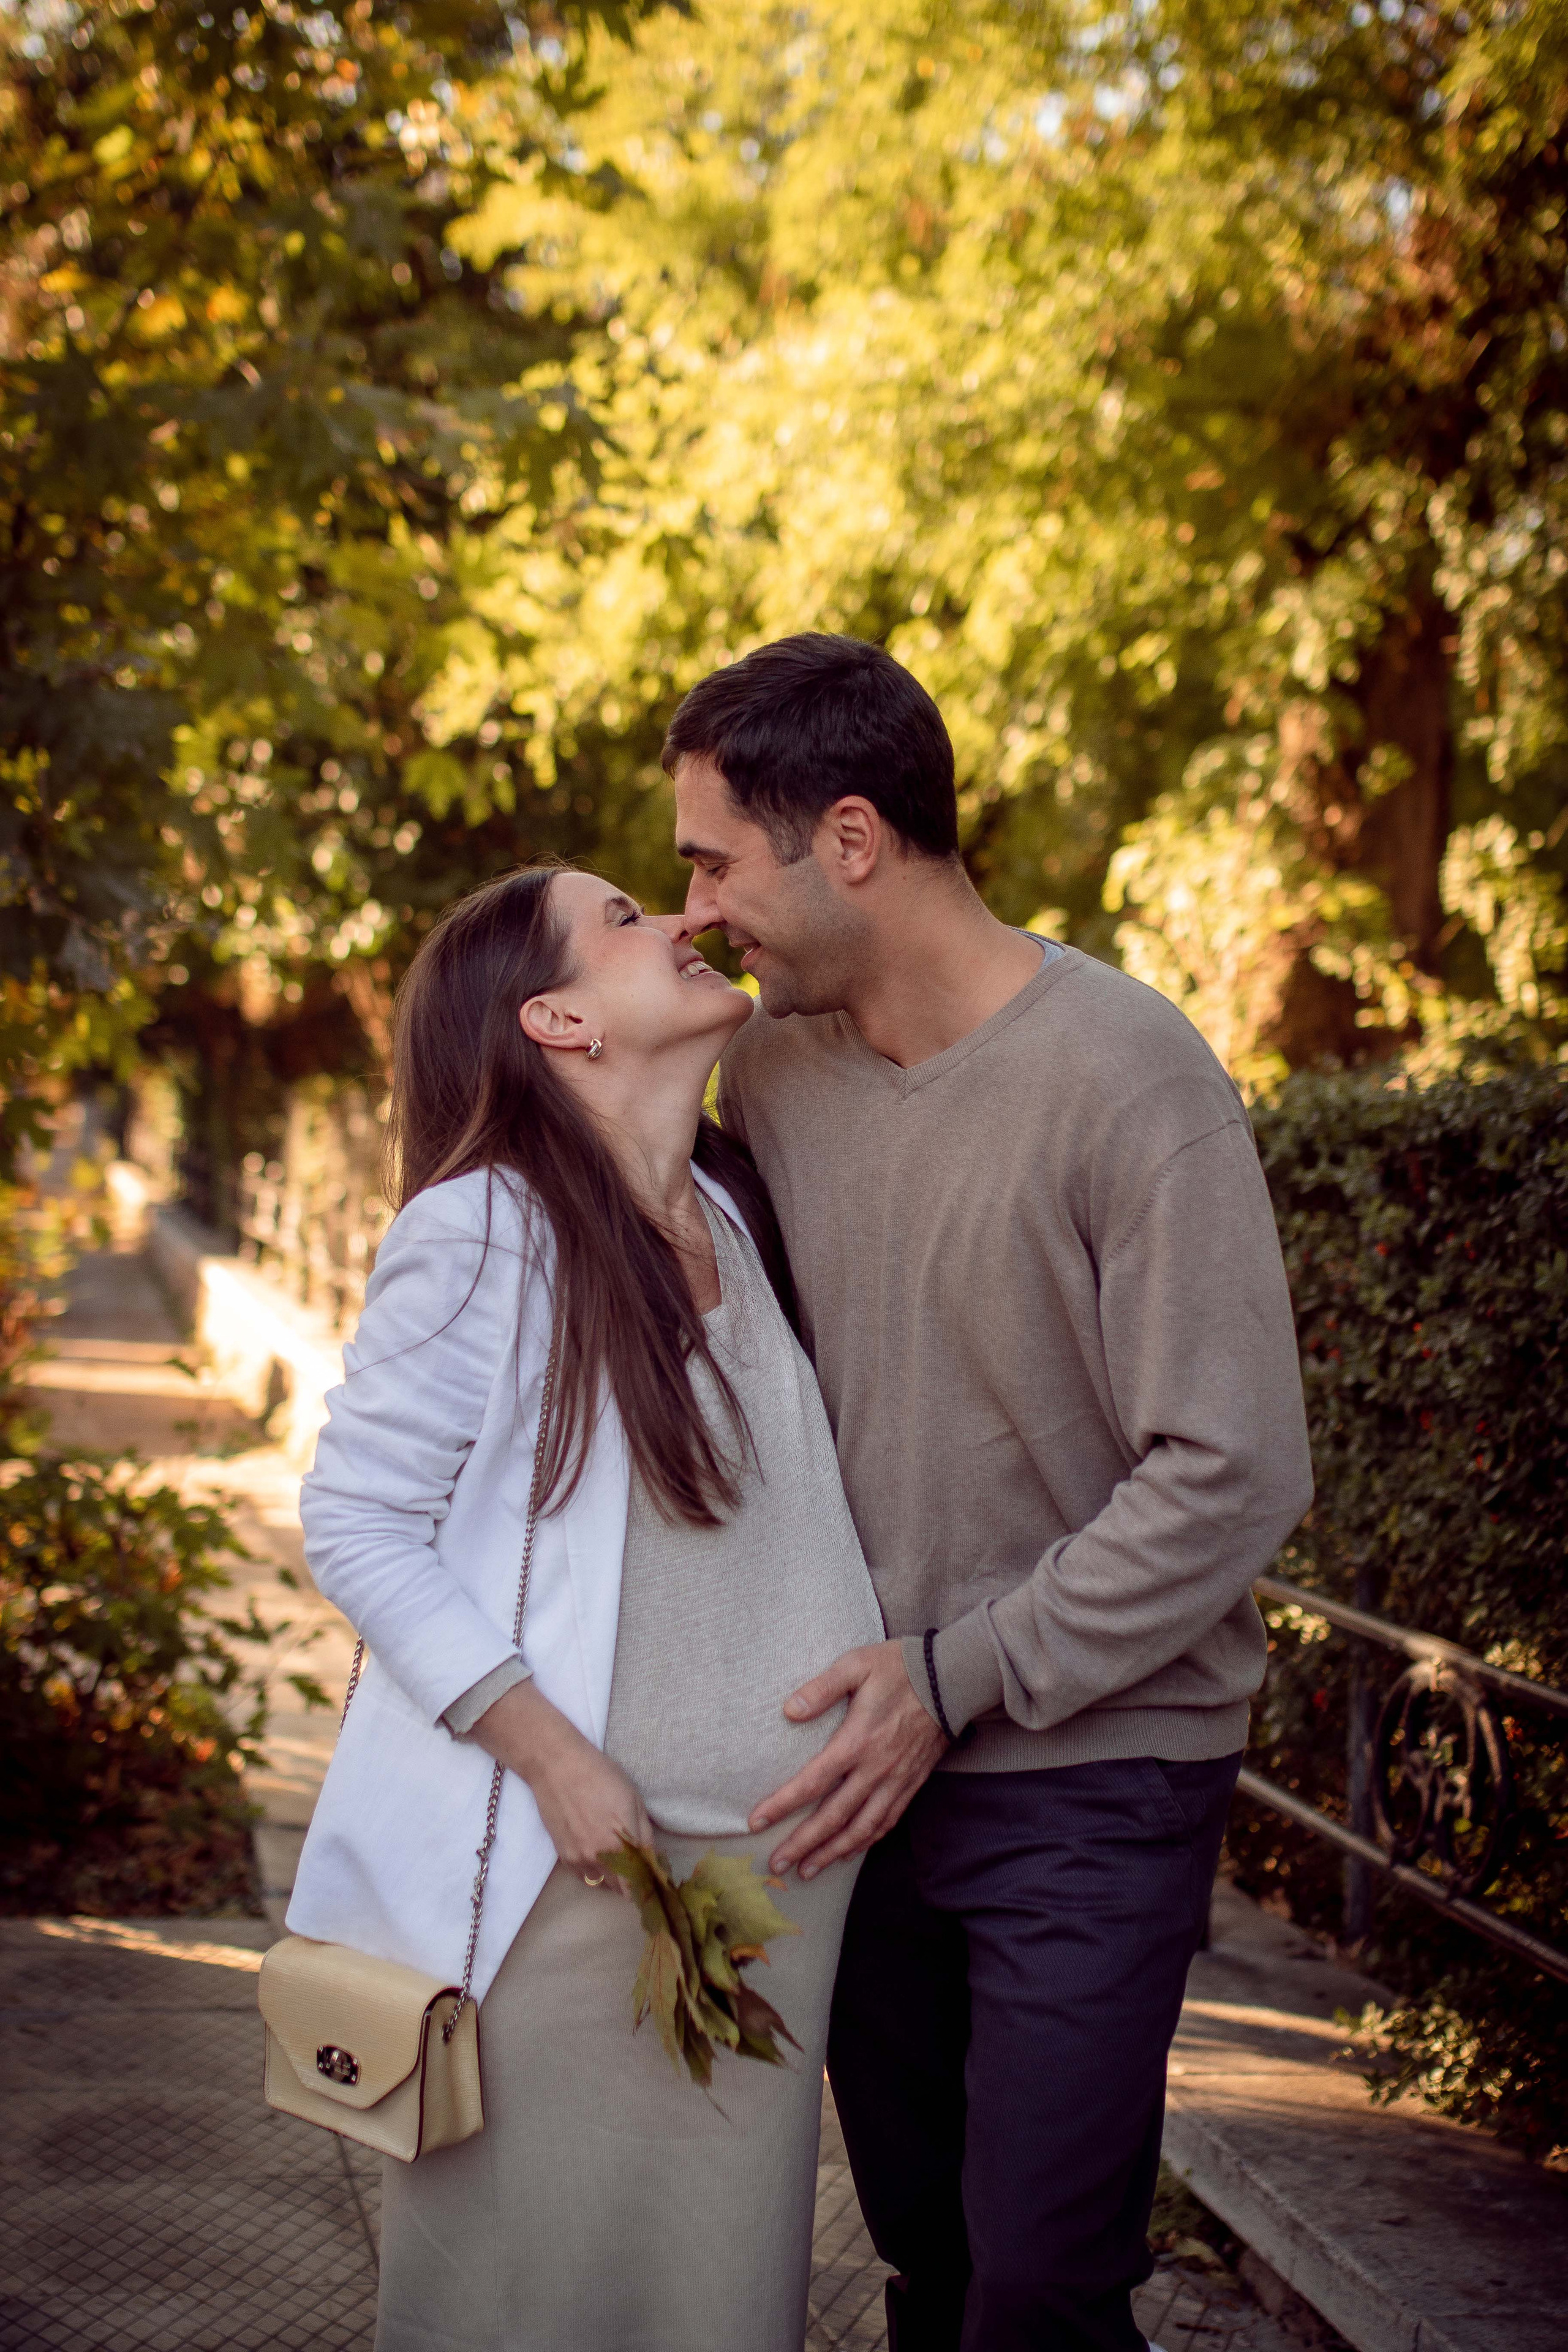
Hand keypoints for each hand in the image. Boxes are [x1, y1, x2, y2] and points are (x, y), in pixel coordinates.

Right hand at [472, 1680, 652, 1888]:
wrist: (557, 1767)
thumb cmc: (601, 1776)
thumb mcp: (633, 1799)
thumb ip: (644, 1834)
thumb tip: (652, 1860)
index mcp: (622, 1844)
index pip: (638, 1885)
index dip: (646, 1885)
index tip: (651, 1879)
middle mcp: (601, 1858)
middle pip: (621, 1888)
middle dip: (631, 1881)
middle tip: (636, 1865)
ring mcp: (580, 1859)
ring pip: (602, 1883)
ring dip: (612, 1877)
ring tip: (615, 1856)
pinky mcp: (564, 1856)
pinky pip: (584, 1875)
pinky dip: (593, 1870)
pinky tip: (596, 1852)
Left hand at [749, 1641, 946, 1880]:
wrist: (952, 1679)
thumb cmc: (900, 1668)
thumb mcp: (856, 1665)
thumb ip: (822, 1688)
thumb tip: (789, 1710)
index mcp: (857, 1741)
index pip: (812, 1782)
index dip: (782, 1804)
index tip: (756, 1821)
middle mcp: (875, 1769)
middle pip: (834, 1817)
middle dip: (803, 1844)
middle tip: (777, 1864)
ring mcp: (896, 1780)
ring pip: (861, 1828)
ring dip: (833, 1852)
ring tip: (808, 1871)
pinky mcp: (912, 1783)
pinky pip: (887, 1821)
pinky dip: (866, 1841)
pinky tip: (850, 1850)